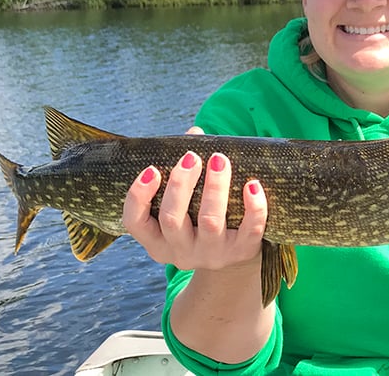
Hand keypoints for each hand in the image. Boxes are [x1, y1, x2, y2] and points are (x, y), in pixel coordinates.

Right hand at [122, 126, 268, 270]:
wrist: (234, 255)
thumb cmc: (200, 218)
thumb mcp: (185, 204)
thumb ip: (184, 169)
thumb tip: (194, 133)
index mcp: (158, 240)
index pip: (135, 222)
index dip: (138, 196)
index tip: (152, 169)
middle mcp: (181, 252)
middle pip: (172, 218)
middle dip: (181, 183)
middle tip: (192, 156)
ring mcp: (212, 254)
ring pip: (210, 222)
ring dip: (214, 187)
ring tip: (220, 160)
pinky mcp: (242, 252)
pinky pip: (250, 230)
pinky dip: (254, 207)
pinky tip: (252, 184)